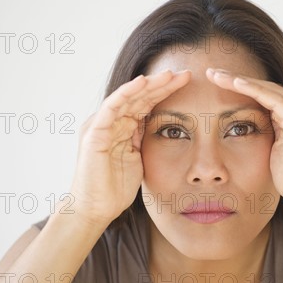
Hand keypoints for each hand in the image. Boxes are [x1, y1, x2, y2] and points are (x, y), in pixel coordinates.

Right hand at [68, 69, 190, 226]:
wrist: (96, 209)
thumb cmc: (115, 188)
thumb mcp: (138, 158)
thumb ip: (143, 140)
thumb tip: (163, 127)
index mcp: (122, 127)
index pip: (146, 103)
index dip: (166, 92)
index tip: (188, 84)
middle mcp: (110, 121)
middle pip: (139, 96)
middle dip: (163, 84)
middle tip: (186, 73)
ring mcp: (101, 125)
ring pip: (128, 96)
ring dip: (149, 84)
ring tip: (170, 74)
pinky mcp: (94, 132)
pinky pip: (111, 107)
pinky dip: (126, 93)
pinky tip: (142, 83)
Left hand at [206, 68, 282, 215]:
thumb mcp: (274, 148)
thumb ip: (267, 131)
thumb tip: (245, 124)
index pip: (264, 93)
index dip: (238, 86)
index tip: (213, 81)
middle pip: (265, 86)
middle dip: (235, 78)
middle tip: (209, 71)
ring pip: (267, 89)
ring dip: (239, 81)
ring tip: (215, 74)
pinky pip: (274, 99)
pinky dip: (253, 90)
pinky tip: (235, 83)